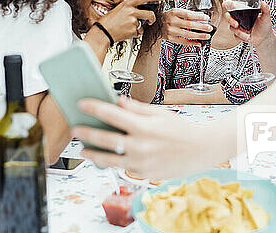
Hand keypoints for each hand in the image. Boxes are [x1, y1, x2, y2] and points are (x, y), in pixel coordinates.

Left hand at [72, 97, 219, 178]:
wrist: (200, 151)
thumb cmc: (180, 129)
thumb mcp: (159, 113)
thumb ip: (136, 108)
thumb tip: (117, 101)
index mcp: (143, 126)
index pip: (112, 115)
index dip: (94, 108)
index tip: (82, 104)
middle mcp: (140, 145)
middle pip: (105, 139)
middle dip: (86, 133)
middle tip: (75, 129)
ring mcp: (140, 162)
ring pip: (108, 159)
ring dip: (93, 153)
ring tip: (83, 149)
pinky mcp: (143, 173)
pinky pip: (121, 167)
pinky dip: (111, 162)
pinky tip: (102, 157)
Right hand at [99, 0, 163, 41]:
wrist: (103, 32)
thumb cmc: (109, 21)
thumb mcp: (119, 9)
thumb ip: (129, 8)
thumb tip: (138, 9)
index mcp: (127, 4)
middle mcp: (131, 11)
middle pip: (149, 14)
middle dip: (152, 18)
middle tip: (151, 21)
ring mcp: (133, 21)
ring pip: (143, 25)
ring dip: (139, 28)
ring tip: (129, 28)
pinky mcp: (133, 31)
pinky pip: (138, 33)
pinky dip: (134, 34)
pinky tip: (126, 32)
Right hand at [161, 7, 211, 45]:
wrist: (156, 23)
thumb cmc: (168, 16)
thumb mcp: (176, 11)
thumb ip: (188, 13)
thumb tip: (201, 16)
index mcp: (174, 12)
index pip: (189, 14)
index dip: (199, 17)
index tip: (206, 18)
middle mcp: (172, 21)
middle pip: (189, 25)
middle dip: (201, 27)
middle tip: (209, 28)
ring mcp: (171, 31)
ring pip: (187, 34)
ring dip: (199, 36)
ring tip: (206, 36)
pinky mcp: (170, 38)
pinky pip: (183, 42)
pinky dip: (192, 43)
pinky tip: (198, 43)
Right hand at [224, 1, 275, 49]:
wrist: (265, 39)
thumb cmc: (265, 26)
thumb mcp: (266, 17)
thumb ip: (265, 9)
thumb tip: (263, 3)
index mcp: (244, 11)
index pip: (233, 5)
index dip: (227, 4)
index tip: (225, 4)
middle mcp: (240, 18)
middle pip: (228, 16)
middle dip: (230, 20)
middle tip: (236, 24)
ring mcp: (238, 26)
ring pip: (232, 28)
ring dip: (239, 33)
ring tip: (248, 36)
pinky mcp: (238, 34)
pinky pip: (235, 36)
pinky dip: (241, 38)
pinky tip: (248, 38)